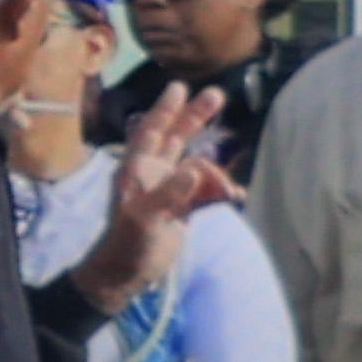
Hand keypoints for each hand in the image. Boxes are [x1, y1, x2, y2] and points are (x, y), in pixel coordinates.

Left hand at [70, 82, 233, 309]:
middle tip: (218, 95)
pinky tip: (233, 197)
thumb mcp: (144, 218)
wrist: (129, 274)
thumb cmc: (127, 243)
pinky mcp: (183, 207)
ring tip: (229, 192)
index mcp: (137, 169)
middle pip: (177, 137)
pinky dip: (220, 192)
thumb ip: (169, 193)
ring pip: (197, 166)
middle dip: (196, 117)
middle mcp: (154, 173)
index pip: (150, 131)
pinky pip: (207, 191)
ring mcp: (170, 189)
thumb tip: (195, 170)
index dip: (165, 109)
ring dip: (216, 172)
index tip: (179, 87)